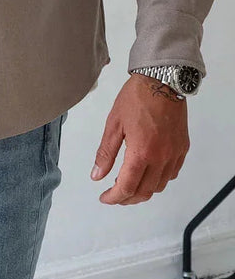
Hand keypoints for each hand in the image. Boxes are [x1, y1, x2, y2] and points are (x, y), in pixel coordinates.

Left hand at [90, 73, 189, 204]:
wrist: (161, 80)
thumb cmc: (137, 98)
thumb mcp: (114, 124)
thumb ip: (105, 153)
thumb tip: (97, 175)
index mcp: (142, 152)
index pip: (127, 187)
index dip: (114, 197)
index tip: (105, 198)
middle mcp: (161, 157)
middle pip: (144, 192)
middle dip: (127, 198)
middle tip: (114, 194)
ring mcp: (174, 154)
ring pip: (160, 185)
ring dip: (143, 190)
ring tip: (129, 183)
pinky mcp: (182, 148)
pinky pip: (172, 173)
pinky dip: (159, 179)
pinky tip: (148, 172)